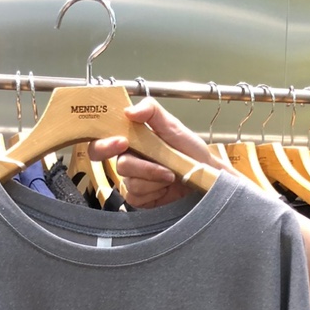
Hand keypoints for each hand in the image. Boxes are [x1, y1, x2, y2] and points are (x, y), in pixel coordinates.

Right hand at [89, 97, 234, 208]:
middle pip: (119, 164)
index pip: (104, 140)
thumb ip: (152, 112)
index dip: (104, 144)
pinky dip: (154, 193)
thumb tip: (129, 110)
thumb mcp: (174, 126)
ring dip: (155, 179)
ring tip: (171, 175)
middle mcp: (130, 160)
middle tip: (163, 167)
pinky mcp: (139, 199)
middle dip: (143, 167)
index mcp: (132, 139)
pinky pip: (136, 198)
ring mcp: (133, 180)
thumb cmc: (191, 151)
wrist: (206, 177)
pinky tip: (165, 188)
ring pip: (130, 183)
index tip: (121, 142)